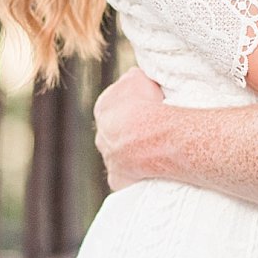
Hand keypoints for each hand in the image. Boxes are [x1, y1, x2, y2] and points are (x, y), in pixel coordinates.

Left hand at [94, 67, 168, 191]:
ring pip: (120, 157)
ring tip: (156, 151)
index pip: (117, 107)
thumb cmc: (148, 103)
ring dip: (134, 155)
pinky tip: (151, 172)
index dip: (135, 108)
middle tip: (153, 133)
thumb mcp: (138, 77)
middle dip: (131, 133)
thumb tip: (132, 78)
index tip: (150, 110)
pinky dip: (137, 176)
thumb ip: (132, 79)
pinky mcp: (117, 180)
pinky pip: (127, 178)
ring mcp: (108, 159)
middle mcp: (101, 136)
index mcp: (103, 109)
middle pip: (116, 133)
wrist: (155, 135)